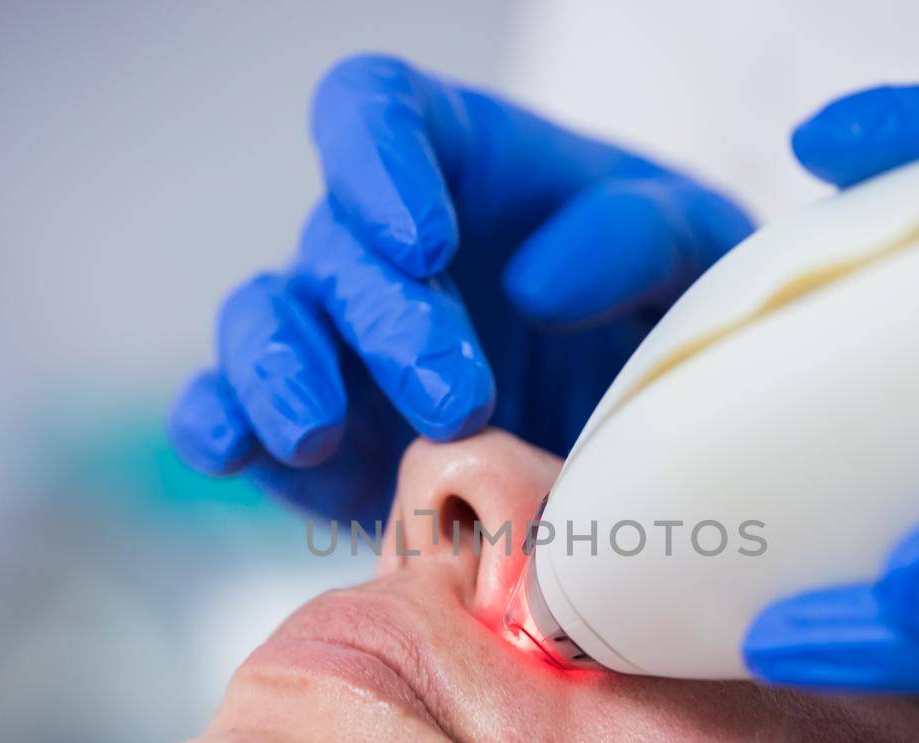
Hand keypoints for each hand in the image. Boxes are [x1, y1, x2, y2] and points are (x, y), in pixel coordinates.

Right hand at [168, 55, 751, 521]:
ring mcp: (333, 341)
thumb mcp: (698, 250)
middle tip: (461, 400)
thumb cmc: (661, 309)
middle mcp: (376, 245)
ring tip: (325, 434)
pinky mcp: (311, 436)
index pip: (375, 112)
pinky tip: (239, 455)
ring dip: (281, 373)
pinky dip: (220, 430)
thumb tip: (539, 282)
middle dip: (389, 324)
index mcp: (457, 165)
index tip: (425, 240)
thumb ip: (642, 235)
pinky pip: (227, 415)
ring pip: (258, 323)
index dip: (377, 161)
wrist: (639, 434)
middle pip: (337, 247)